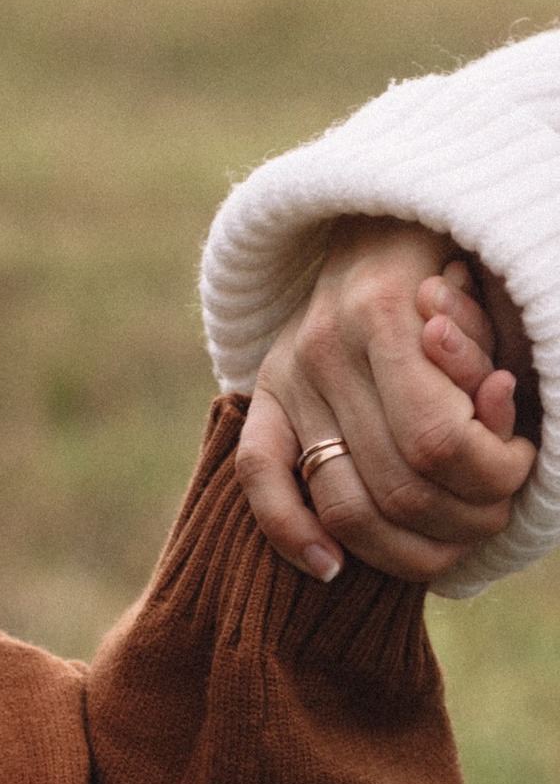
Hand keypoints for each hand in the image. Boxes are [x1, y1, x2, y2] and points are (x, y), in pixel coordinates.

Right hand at [234, 217, 538, 582]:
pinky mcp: (263, 399)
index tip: (524, 462)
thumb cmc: (457, 256)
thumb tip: (501, 404)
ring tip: (449, 542)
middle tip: (496, 509)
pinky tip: (333, 568)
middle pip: (395, 485)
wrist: (378, 215)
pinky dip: (292, 535)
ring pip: (341, 504)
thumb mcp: (493, 290)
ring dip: (406, 547)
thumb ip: (496, 352)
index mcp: (383, 312)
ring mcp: (287, 378)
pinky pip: (260, 481)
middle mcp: (322, 348)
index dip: (494, 473)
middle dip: (464, 516)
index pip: (439, 441)